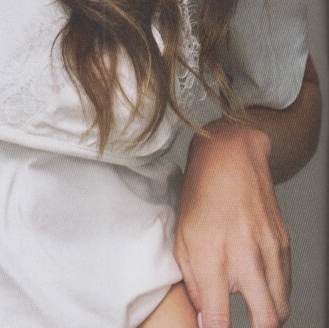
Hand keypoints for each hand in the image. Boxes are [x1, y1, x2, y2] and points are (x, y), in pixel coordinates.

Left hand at [175, 120, 290, 327]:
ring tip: (251, 310)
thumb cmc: (199, 196)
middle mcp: (244, 254)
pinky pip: (285, 285)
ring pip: (280, 307)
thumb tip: (204, 320)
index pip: (219, 318)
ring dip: (267, 316)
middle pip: (265, 320)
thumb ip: (192, 283)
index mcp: (211, 255)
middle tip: (243, 327)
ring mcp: (269, 249)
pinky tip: (258, 284)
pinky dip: (274, 293)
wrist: (231, 157)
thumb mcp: (181, 238)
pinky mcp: (284, 244)